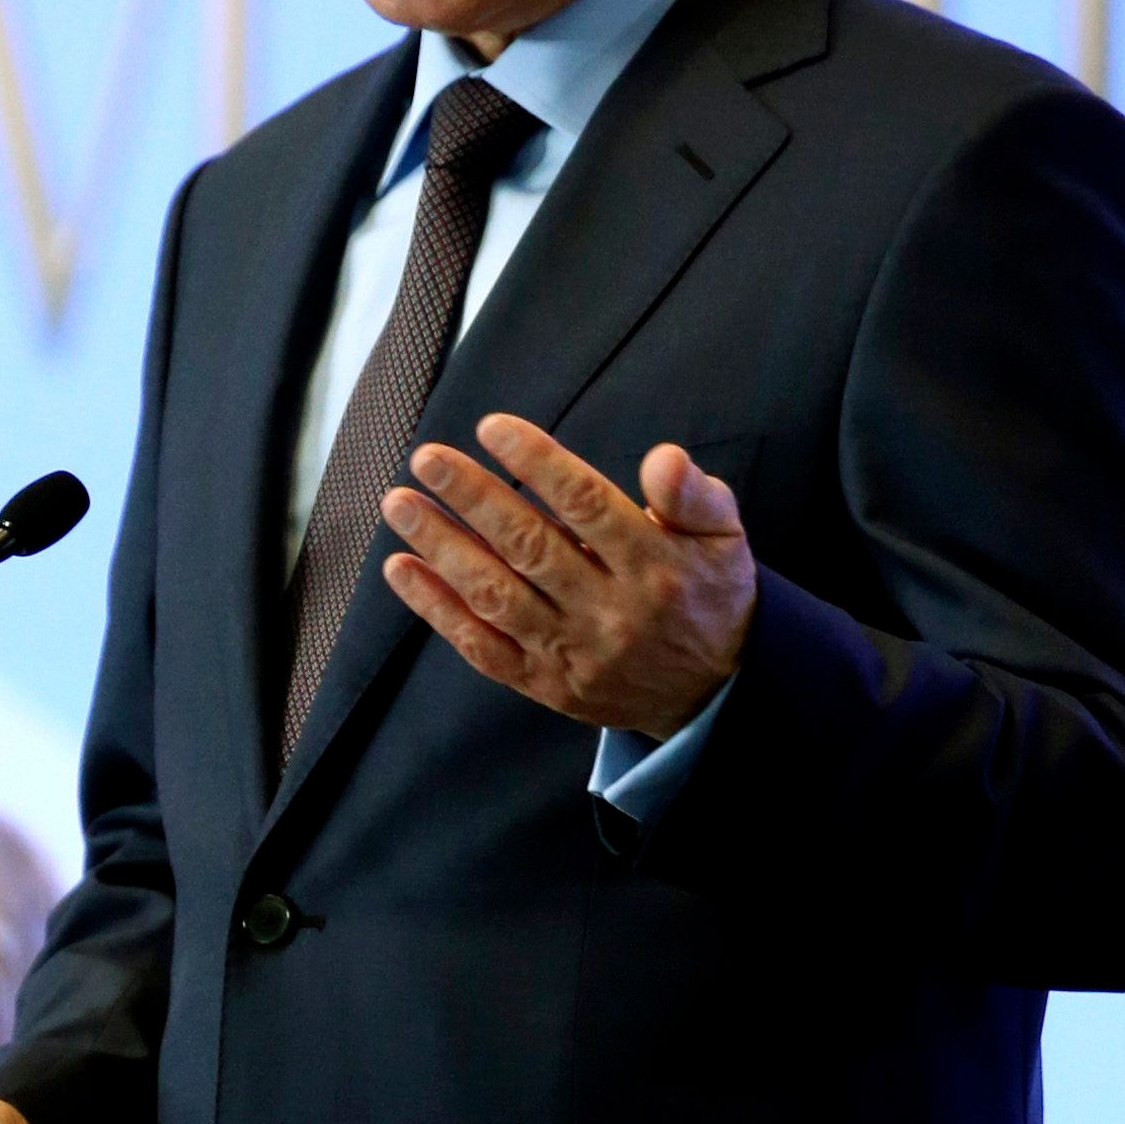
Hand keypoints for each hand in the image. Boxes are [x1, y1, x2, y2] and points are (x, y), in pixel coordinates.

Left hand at [377, 413, 755, 738]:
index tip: (492, 427)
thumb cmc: (709, 597)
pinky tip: (401, 569)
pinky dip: (436, 609)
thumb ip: (695, 496)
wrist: (713, 696)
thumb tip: (665, 458)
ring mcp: (571, 652)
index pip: (586, 505)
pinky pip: (481, 647)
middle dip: (471, 499)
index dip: (536, 463)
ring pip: (495, 596)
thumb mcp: (725, 539)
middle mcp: (608, 611)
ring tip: (399, 502)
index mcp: (654, 566)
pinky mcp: (543, 684)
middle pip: (529, 547)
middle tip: (427, 459)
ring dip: (440, 547)